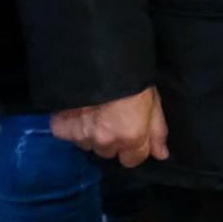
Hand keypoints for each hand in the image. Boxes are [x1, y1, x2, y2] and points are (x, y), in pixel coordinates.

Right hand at [50, 86, 168, 167]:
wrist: (97, 60)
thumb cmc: (132, 77)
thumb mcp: (153, 101)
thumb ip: (157, 131)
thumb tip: (161, 155)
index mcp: (131, 136)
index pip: (132, 160)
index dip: (134, 148)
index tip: (133, 133)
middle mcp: (105, 142)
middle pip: (109, 152)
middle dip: (113, 140)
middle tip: (113, 118)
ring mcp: (81, 136)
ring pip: (88, 144)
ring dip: (93, 133)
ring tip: (96, 111)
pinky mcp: (61, 128)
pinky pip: (69, 135)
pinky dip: (73, 126)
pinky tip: (78, 110)